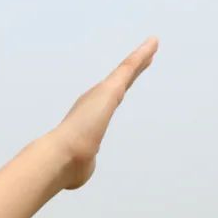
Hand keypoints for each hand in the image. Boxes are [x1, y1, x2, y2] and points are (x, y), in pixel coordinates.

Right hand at [51, 37, 158, 189]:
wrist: (64, 157)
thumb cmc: (69, 163)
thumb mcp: (79, 166)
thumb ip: (82, 167)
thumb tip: (78, 174)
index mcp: (89, 117)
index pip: (107, 104)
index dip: (116, 93)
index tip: (122, 85)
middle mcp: (93, 102)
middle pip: (118, 83)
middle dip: (130, 71)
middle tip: (142, 59)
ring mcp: (102, 94)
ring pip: (126, 71)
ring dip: (139, 58)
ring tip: (151, 46)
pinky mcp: (111, 88)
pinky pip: (129, 67)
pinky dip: (142, 54)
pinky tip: (153, 43)